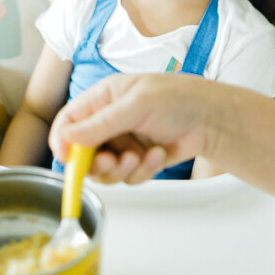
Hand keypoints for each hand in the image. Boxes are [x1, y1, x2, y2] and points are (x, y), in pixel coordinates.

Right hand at [49, 73, 216, 183]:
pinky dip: (142, 170)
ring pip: (104, 170)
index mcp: (103, 99)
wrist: (211, 118)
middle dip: (95, 162)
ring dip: (120, 169)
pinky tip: (158, 154)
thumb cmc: (178, 97)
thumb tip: (68, 137)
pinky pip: (128, 177)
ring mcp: (123, 142)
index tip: (66, 159)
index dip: (63, 141)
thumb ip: (101, 123)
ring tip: (139, 157)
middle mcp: (109, 121)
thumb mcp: (136, 105)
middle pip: (82, 152)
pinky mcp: (138, 160)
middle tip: (109, 161)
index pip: (69, 121)